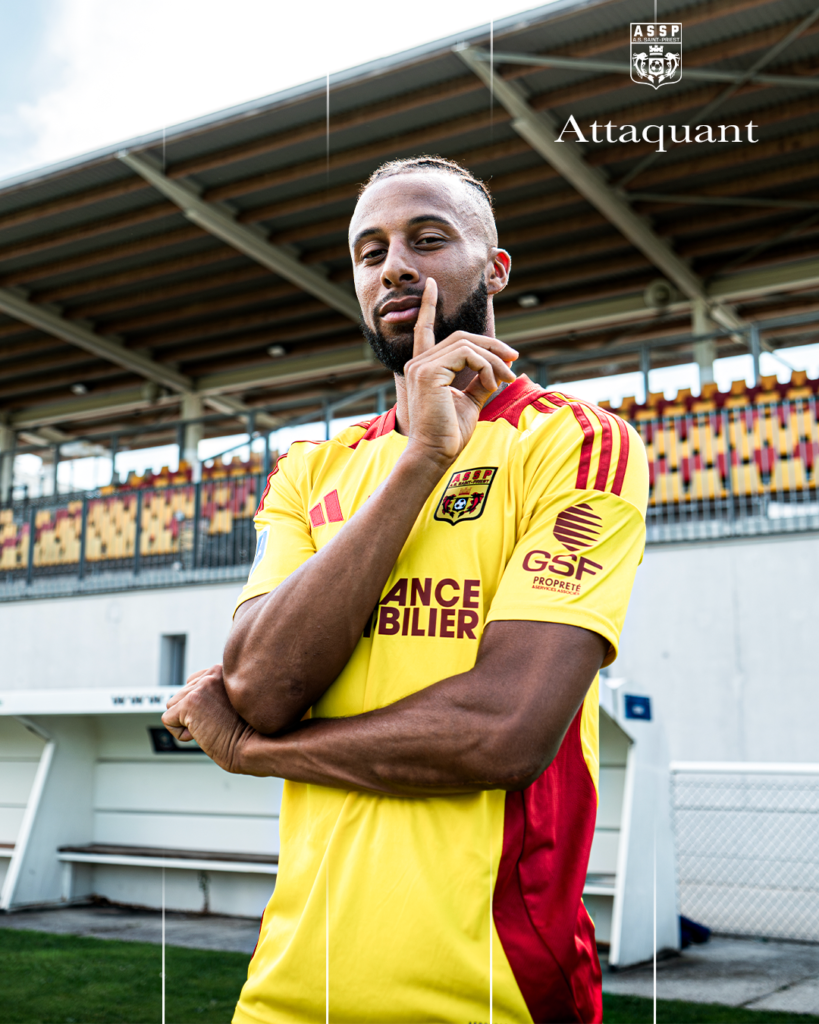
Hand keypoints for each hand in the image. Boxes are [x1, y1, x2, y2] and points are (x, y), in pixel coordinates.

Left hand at [162, 664, 253, 773]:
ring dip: (187, 722)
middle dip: (194, 714)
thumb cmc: (250, 732)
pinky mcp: (190, 702)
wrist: (257, 746)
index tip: (222, 716)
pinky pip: (167, 720)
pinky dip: (181, 734)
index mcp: (226, 669)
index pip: (196, 681)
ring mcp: (201, 686)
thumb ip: (217, 692)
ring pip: (172, 705)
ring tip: (212, 727)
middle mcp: (214, 672)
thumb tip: (188, 700)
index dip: (203, 705)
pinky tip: (203, 734)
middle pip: (182, 694)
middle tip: (218, 724)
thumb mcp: (235, 702)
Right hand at [403, 278, 517, 465]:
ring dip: (493, 360)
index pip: (423, 329)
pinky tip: (492, 384)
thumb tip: (499, 370)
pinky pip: (466, 355)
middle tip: (513, 361)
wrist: (434, 455)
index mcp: (423, 368)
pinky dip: (485, 367)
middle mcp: (417, 363)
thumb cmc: (449, 435)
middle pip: (461, 337)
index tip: (431, 284)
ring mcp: (420, 367)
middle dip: (492, 346)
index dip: (427, 306)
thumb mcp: (469, 402)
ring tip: (505, 379)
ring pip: (467, 345)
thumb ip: (479, 382)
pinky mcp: (428, 373)